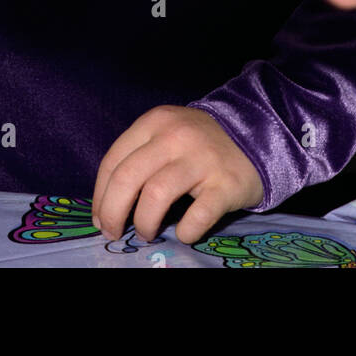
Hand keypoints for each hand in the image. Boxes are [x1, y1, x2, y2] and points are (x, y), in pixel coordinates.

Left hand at [91, 105, 263, 244]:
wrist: (255, 135)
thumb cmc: (198, 142)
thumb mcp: (166, 134)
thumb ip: (139, 156)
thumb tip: (107, 201)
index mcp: (154, 122)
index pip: (113, 160)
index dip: (100, 195)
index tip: (100, 218)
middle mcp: (174, 137)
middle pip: (128, 178)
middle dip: (113, 212)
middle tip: (114, 232)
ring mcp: (201, 159)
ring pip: (155, 195)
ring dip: (144, 222)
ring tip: (147, 232)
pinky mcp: (225, 184)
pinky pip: (197, 216)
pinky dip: (185, 231)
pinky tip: (184, 232)